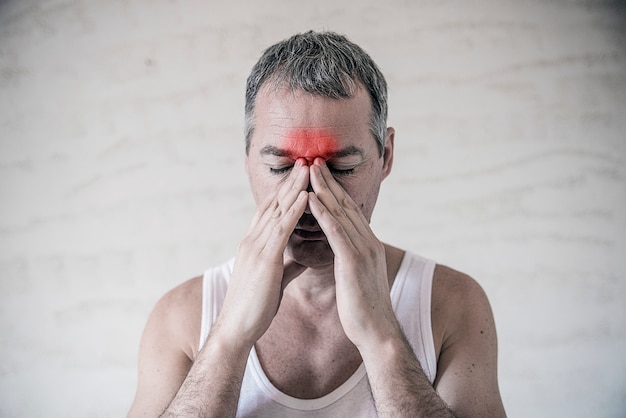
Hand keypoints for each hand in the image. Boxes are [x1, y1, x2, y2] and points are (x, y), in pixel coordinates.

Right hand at [213, 159, 308, 347]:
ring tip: (308, 168)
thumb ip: (288, 264)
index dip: (285, 191)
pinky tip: (306, 196)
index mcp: (254, 244)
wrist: (237, 327)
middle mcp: (252, 240)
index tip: (299, 176)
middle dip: (290, 181)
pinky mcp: (265, 258)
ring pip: (278, 210)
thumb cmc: (255, 306)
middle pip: (273, 203)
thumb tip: (304, 256)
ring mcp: (256, 247)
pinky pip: (282, 229)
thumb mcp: (274, 278)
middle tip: (305, 161)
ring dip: (294, 188)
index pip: (270, 210)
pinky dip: (294, 210)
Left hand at [307, 158, 398, 348]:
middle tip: (314, 160)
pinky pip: (336, 232)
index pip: (349, 210)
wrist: (376, 331)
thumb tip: (341, 251)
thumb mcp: (356, 276)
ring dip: (324, 189)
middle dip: (328, 181)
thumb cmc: (363, 307)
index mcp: (368, 244)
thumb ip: (350, 259)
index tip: (320, 173)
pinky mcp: (354, 261)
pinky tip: (311, 199)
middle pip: (346, 204)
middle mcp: (368, 241)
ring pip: (341, 213)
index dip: (334, 190)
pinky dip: (323, 213)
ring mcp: (363, 250)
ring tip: (310, 171)